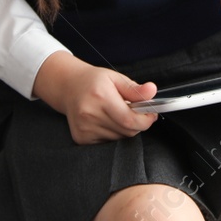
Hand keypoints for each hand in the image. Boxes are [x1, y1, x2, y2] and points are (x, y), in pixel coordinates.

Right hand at [32, 51, 159, 143]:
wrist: (68, 87)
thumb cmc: (94, 81)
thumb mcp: (116, 78)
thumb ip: (135, 89)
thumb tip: (152, 91)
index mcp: (101, 97)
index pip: (130, 120)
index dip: (145, 120)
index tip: (151, 114)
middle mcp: (90, 114)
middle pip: (126, 131)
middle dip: (137, 124)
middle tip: (136, 112)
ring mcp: (84, 128)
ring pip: (119, 139)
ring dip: (124, 129)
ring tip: (117, 114)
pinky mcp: (81, 138)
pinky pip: (108, 142)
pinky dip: (113, 134)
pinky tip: (106, 121)